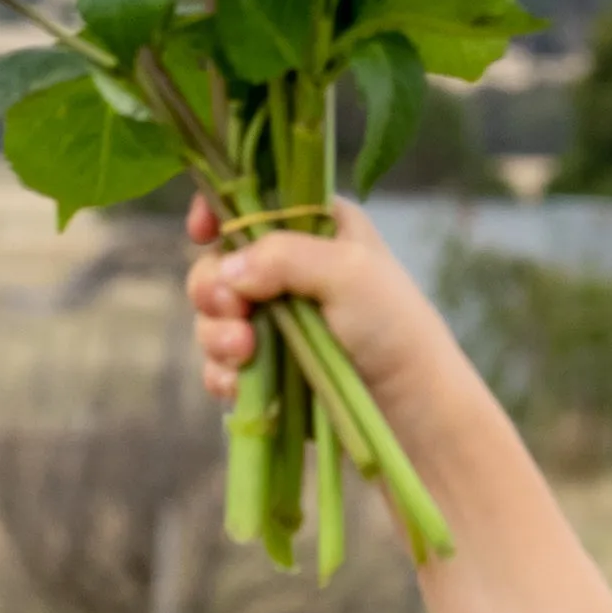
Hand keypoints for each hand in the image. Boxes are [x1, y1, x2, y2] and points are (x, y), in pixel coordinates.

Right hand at [184, 188, 445, 422]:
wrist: (409, 408)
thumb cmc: (393, 326)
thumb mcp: (347, 271)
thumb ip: (283, 256)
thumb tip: (225, 270)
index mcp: (313, 228)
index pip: (251, 203)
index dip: (218, 213)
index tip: (202, 233)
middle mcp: (288, 270)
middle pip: (217, 265)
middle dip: (213, 288)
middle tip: (232, 309)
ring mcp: (273, 323)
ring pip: (212, 319)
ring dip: (217, 336)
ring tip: (245, 352)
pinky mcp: (264, 370)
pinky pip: (218, 366)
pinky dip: (222, 373)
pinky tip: (241, 383)